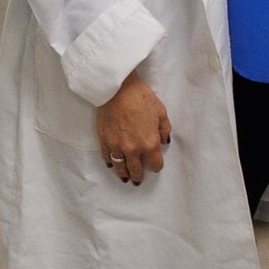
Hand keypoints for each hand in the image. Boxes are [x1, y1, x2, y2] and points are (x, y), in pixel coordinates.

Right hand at [95, 70, 170, 185]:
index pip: (155, 164)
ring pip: (121, 168)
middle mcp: (133, 149)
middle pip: (136, 170)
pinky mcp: (104, 141)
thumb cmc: (141, 97)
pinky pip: (107, 158)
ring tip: (126, 178)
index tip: (155, 165)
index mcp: (149, 143)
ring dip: (124, 174)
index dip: (156, 166)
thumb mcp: (161, 111)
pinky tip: (112, 165)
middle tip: (138, 179)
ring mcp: (117, 147)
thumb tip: (164, 141)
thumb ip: (164, 129)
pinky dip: (110, 163)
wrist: (117, 90)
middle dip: (139, 176)